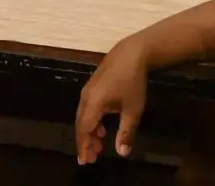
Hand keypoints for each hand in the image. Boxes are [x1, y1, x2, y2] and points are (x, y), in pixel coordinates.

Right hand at [75, 38, 147, 164]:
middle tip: (91, 159)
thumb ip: (126, 132)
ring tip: (98, 147)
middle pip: (81, 124)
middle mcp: (86, 97)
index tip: (85, 161)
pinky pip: (87, 109)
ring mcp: (87, 90)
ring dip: (89, 132)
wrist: (131, 54)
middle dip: (85, 142)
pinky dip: (92, 122)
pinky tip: (102, 128)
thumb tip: (121, 153)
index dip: (84, 146)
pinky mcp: (92, 87)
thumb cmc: (133, 82)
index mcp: (93, 104)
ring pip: (83, 116)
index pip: (84, 129)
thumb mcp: (133, 110)